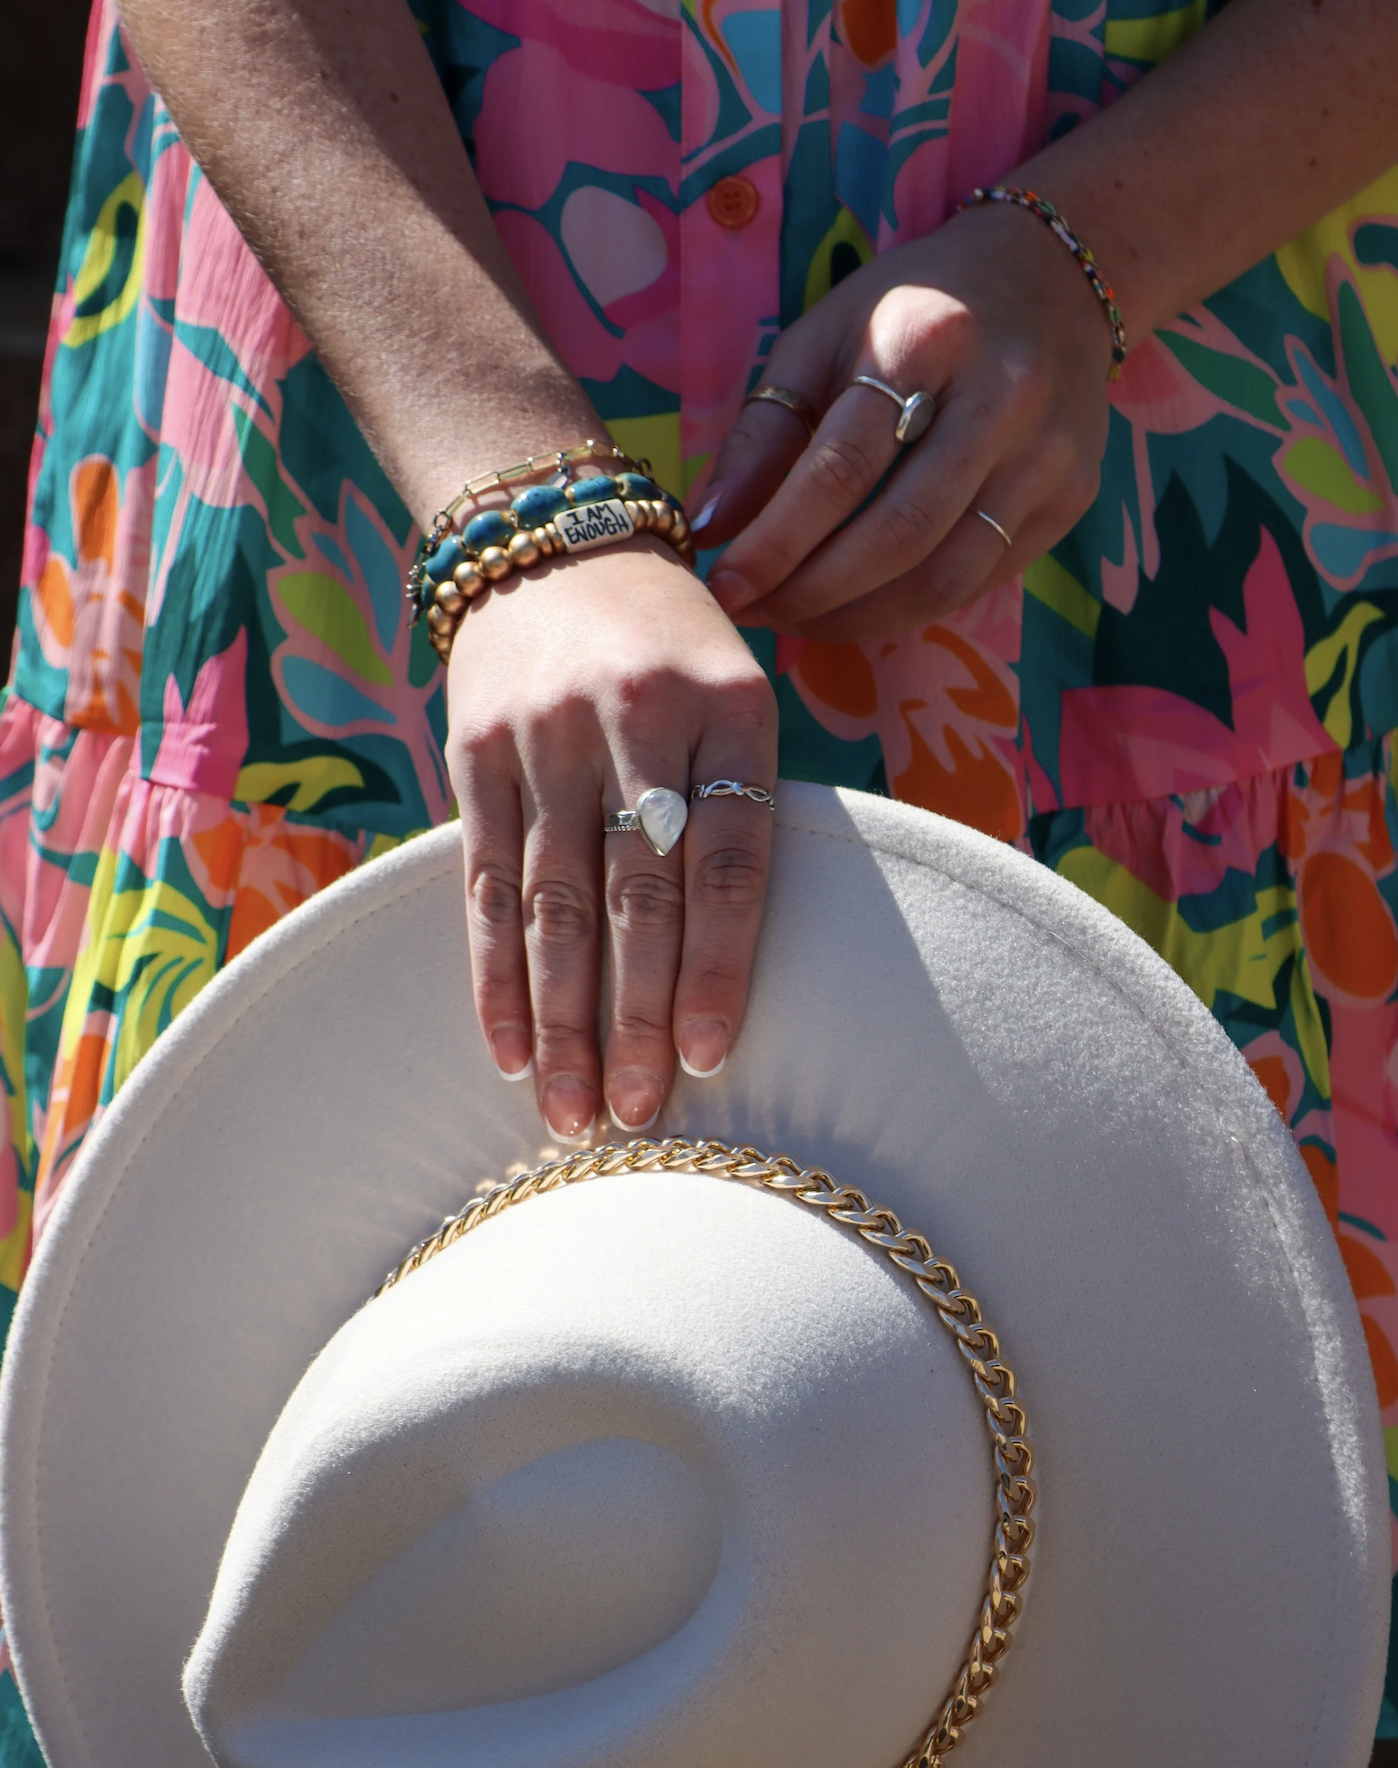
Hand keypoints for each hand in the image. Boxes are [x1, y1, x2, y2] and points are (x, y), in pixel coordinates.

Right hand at [446, 541, 777, 1140]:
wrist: (554, 539)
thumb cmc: (672, 645)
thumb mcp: (734, 694)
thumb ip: (737, 804)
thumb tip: (730, 965)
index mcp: (727, 707)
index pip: (728, 860)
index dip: (717, 966)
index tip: (707, 1058)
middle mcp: (634, 719)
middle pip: (636, 894)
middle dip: (636, 1016)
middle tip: (637, 1116)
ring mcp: (544, 736)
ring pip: (553, 902)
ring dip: (562, 1018)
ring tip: (573, 1112)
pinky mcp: (475, 752)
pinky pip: (486, 882)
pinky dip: (494, 973)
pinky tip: (508, 1047)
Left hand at [698, 200, 1114, 642]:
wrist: (1052, 276)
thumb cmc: (912, 311)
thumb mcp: (823, 337)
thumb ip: (764, 432)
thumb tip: (710, 527)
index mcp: (924, 338)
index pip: (841, 468)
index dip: (776, 542)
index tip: (725, 587)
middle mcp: (1002, 397)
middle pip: (898, 532)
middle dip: (812, 592)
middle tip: (756, 613)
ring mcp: (1048, 454)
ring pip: (944, 575)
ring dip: (857, 617)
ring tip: (797, 619)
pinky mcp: (1071, 497)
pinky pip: (980, 580)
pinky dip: (908, 608)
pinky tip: (858, 607)